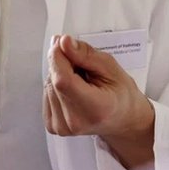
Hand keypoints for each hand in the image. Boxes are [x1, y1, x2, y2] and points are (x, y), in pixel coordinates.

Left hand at [44, 35, 155, 169]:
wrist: (122, 118)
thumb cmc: (120, 94)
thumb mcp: (110, 66)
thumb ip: (85, 54)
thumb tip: (64, 42)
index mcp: (95, 109)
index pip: (63, 80)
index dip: (58, 57)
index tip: (63, 43)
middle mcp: (75, 122)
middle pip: (54, 80)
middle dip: (62, 64)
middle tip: (82, 66)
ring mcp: (62, 127)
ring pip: (48, 85)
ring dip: (60, 75)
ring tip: (82, 81)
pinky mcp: (53, 126)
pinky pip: (46, 93)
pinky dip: (56, 86)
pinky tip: (73, 90)